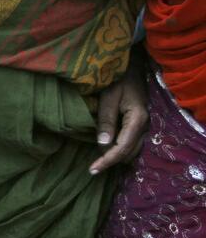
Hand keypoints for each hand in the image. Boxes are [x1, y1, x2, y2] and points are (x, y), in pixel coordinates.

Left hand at [90, 58, 148, 174]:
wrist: (131, 67)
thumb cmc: (118, 79)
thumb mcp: (109, 98)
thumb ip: (106, 121)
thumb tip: (102, 145)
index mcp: (137, 119)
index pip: (122, 148)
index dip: (107, 161)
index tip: (92, 170)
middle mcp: (144, 125)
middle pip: (129, 153)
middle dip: (111, 160)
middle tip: (93, 165)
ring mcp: (144, 125)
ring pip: (132, 150)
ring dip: (116, 156)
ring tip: (98, 158)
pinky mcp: (140, 124)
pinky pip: (132, 143)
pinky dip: (120, 149)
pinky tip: (107, 148)